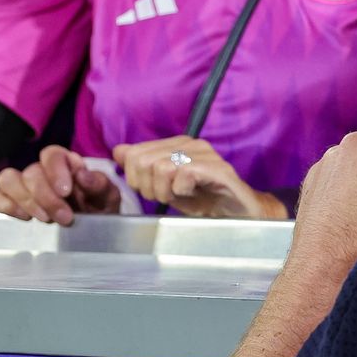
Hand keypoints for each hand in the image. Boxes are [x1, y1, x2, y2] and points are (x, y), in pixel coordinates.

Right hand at [0, 145, 117, 224]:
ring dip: (24, 200)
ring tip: (44, 219)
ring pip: (7, 179)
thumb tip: (82, 174)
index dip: (55, 171)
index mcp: (66, 163)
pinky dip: (3, 205)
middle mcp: (41, 171)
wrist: (93, 229)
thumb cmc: (99, 208)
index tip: (66, 192)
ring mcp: (23, 185)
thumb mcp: (108, 196)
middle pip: (31, 172)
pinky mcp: (9, 201)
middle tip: (64, 217)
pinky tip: (23, 217)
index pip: (51, 154)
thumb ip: (98, 183)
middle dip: (46, 197)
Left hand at [113, 137, 286, 218]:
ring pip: (160, 167)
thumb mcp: (165, 186)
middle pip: (143, 160)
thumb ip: (142, 168)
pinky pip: (182, 175)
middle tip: (167, 196)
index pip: (133, 153)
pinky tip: (192, 194)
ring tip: (180, 195)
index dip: (135, 178)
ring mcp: (205, 154)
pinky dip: (181, 191)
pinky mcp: (216, 168)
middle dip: (148, 186)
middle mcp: (190, 143)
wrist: (238, 214)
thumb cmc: (202, 200)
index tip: (154, 190)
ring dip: (165, 191)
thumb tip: (118, 150)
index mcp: (176, 144)